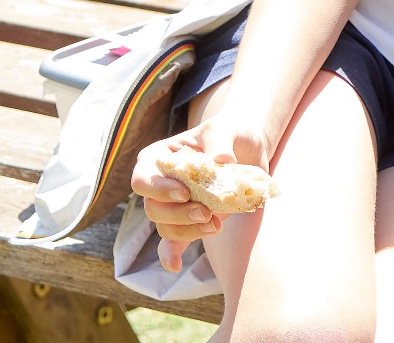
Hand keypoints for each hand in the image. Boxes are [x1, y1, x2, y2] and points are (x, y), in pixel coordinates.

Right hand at [130, 116, 270, 272]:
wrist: (250, 150)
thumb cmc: (231, 134)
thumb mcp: (227, 129)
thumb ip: (220, 141)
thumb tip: (221, 161)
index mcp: (160, 158)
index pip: (143, 178)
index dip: (159, 189)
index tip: (185, 192)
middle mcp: (160, 184)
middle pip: (152, 208)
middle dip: (178, 214)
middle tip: (206, 212)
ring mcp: (174, 205)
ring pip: (165, 227)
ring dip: (188, 230)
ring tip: (216, 224)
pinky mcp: (190, 221)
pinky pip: (172, 242)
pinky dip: (171, 254)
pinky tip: (174, 265)